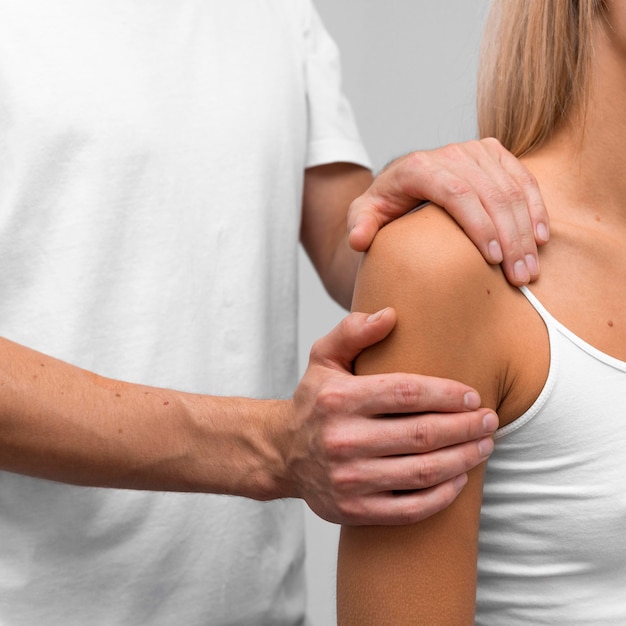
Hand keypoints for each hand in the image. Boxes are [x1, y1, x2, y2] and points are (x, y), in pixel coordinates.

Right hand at [286, 308, 496, 525]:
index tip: (474, 395)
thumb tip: (390, 315)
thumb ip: (352, 331)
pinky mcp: (353, 510)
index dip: (447, 395)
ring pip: (422, 472)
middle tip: (490, 420)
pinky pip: (409, 509)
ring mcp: (348, 480)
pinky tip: (460, 479)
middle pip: (421, 435)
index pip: (406, 394)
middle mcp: (342, 440)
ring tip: (484, 446)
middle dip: (465, 428)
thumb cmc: (314, 400)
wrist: (282, 452)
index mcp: (338, 399)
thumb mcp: (323, 358)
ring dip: (463, 459)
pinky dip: (442, 496)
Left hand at [347, 138, 548, 285]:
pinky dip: (535, 208)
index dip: (479, 224)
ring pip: (511, 188)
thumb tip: (359, 239)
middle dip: (510, 237)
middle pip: (490, 193)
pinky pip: (523, 179)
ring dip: (526, 230)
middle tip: (520, 277)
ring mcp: (476, 151)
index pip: (456, 192)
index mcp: (419, 166)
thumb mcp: (365, 214)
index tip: (493, 259)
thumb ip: (360, 225)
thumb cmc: (384, 205)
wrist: (401, 184)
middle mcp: (450, 153)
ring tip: (531, 269)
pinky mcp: (495, 154)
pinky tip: (541, 238)